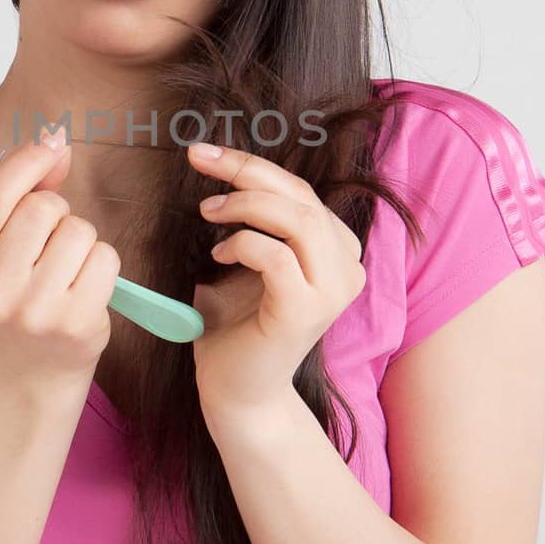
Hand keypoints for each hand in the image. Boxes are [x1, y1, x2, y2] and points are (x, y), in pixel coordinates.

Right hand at [0, 128, 121, 397]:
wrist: (30, 365)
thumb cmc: (17, 289)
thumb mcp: (0, 242)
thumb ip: (25, 189)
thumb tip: (55, 141)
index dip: (27, 160)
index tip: (51, 142)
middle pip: (42, 208)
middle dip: (56, 212)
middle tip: (47, 245)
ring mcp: (32, 311)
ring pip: (79, 231)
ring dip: (81, 239)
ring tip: (65, 268)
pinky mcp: (73, 323)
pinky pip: (106, 258)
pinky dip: (102, 264)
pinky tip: (84, 286)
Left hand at [187, 140, 366, 417]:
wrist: (237, 390)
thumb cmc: (237, 326)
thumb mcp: (249, 261)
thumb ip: (255, 221)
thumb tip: (223, 168)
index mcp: (336, 250)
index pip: (300, 190)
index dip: (251, 164)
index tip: (203, 153)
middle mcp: (346, 268)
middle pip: (301, 196)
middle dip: (245, 170)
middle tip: (198, 160)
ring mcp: (331, 291)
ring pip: (298, 219)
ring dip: (245, 205)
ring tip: (208, 213)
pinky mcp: (305, 312)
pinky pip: (276, 256)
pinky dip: (242, 243)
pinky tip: (219, 255)